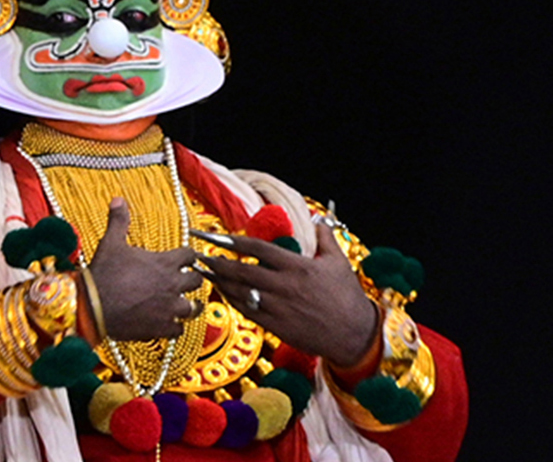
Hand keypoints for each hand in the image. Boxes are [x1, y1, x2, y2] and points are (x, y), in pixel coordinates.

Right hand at [89, 197, 201, 340]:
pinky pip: (179, 329)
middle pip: (197, 280)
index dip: (188, 255)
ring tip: (186, 304)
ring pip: (193, 307)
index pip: (190, 255)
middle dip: (193, 279)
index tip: (186, 257)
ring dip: (190, 304)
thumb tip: (118, 200)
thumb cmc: (104, 273)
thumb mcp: (111, 242)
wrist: (93, 306)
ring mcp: (169, 308)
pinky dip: (176, 326)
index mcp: (165, 263)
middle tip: (187, 280)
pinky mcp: (162, 328)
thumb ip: (119, 221)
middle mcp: (172, 285)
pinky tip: (169, 323)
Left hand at [197, 224, 378, 367]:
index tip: (212, 236)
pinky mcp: (277, 327)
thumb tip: (318, 217)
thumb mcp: (338, 262)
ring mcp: (278, 308)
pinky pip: (248, 312)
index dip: (231, 242)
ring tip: (202, 272)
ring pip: (241, 293)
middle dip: (216, 262)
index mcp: (296, 267)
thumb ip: (324, 237)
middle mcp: (283, 286)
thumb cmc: (347, 297)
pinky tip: (222, 293)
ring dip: (219, 281)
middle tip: (197, 254)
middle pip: (242, 272)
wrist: (355, 335)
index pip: (256, 250)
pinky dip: (232, 301)